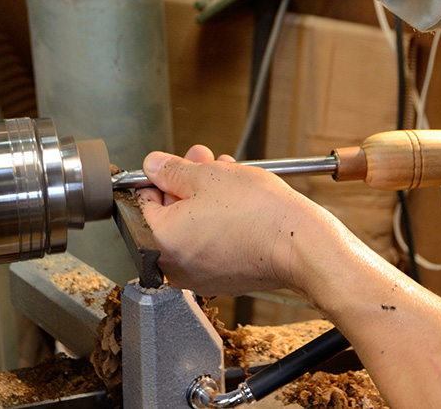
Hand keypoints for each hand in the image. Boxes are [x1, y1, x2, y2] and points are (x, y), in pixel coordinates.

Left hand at [137, 145, 327, 295]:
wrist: (299, 244)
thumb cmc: (256, 213)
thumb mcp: (208, 175)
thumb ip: (172, 169)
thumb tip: (153, 165)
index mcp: (159, 242)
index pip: (142, 202)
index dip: (160, 176)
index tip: (175, 164)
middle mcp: (174, 266)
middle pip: (170, 216)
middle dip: (187, 184)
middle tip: (204, 161)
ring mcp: (201, 276)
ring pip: (194, 228)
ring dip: (206, 199)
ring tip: (228, 175)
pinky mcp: (225, 279)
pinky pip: (212, 245)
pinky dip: (220, 223)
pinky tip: (238, 201)